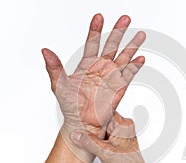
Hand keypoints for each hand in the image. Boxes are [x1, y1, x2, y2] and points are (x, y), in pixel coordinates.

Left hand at [41, 14, 145, 162]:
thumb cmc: (70, 106)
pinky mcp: (120, 86)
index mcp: (87, 64)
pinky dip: (135, 66)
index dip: (95, 30)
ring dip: (132, 46)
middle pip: (112, 45)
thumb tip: (45, 51)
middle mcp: (101, 67)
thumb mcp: (59, 85)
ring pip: (124, 56)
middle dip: (118, 31)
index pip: (92, 42)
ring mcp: (111, 76)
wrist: (82, 123)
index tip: (98, 17)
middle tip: (125, 18)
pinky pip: (129, 74)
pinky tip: (140, 58)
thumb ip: (54, 68)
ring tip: (140, 34)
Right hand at [71, 112, 171, 162]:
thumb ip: (90, 143)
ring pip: (99, 127)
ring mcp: (117, 134)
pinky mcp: (112, 141)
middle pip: (101, 119)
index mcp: (123, 125)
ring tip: (81, 134)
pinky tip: (86, 141)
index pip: (104, 112)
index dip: (91, 114)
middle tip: (78, 127)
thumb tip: (77, 135)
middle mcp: (121, 127)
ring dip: (91, 132)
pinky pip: (100, 135)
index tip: (79, 116)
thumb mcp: (106, 153)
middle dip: (90, 124)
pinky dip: (93, 138)